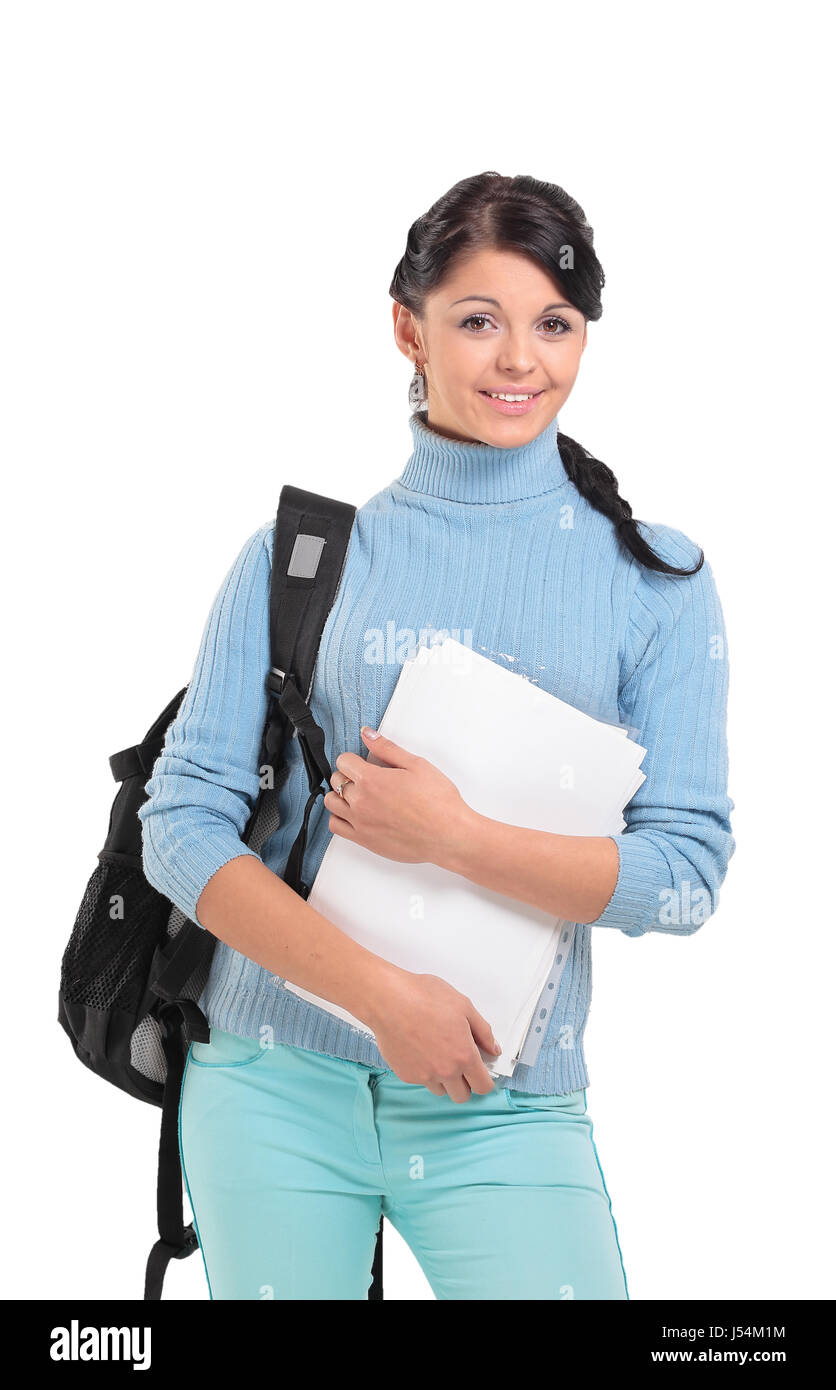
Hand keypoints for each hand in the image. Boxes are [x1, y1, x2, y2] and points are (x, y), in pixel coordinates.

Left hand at [322, 726, 471, 864]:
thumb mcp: (416, 765)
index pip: (343, 761)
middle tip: (365, 778)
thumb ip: (387, 748)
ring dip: (341, 795)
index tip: (362, 763)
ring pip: (332, 803)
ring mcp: (360, 822)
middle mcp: (361, 801)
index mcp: (372, 779)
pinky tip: (353, 814)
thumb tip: (368, 734)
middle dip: (348, 775)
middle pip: (337, 780)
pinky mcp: (364, 840)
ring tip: (358, 795)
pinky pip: (335, 827)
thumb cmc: (438, 802)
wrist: (448, 834)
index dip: (353, 759)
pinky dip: (339, 817)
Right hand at [363, 963, 501, 1102]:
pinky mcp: (406, 1075)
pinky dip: (425, 1072)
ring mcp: (424, 1076)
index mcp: (464, 1055)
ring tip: (438, 1054)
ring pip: (442, 1090)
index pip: (483, 1087)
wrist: (388, 1000)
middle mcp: (446, 1071)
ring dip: (444, 1080)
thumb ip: (483, 1031)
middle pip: (462, 1096)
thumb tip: (493, 1048)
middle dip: (465, 1084)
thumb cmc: (424, 997)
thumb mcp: (463, 1006)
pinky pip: (422, 1082)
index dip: (485, 1081)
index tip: (481, 1073)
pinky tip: (420, 1050)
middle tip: (460, 1064)